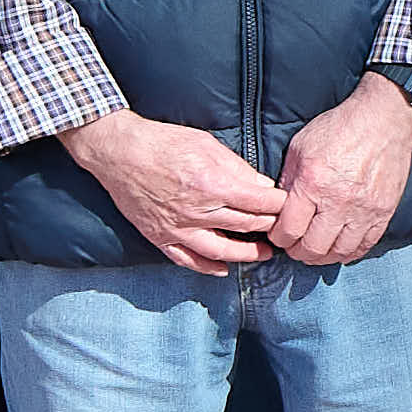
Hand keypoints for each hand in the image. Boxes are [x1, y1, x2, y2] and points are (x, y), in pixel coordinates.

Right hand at [65, 109, 285, 275]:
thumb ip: (238, 168)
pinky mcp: (160, 236)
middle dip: (270, 229)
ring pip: (221, 249)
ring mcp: (178, 227)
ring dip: (246, 255)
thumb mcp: (208, 145)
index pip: (260, 203)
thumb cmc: (164, 142)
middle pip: (246, 226)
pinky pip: (186, 259)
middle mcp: (198, 211)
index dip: (281, 206)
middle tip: (284, 230)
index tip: (292, 207)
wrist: (119, 152)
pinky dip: (206, 267)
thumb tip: (263, 186)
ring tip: (264, 255)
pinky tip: (222, 269)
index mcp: (214, 185)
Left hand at [270, 80, 411, 268]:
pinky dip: (350, 253)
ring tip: (316, 251)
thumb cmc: (340, 128)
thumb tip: (280, 208)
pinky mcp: (384, 211)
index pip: (289, 230)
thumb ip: (288, 180)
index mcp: (312, 183)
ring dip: (323, 257)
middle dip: (298, 252)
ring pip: (339, 252)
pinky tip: (340, 248)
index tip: (279, 235)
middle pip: (313, 248)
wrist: (383, 119)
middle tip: (295, 247)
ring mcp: (364, 209)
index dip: (279, 238)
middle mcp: (338, 201)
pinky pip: (365, 245)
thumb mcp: (300, 148)